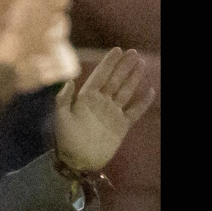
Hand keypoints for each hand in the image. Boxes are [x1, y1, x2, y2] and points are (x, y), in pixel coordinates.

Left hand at [54, 48, 155, 171]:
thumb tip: (70, 81)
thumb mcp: (61, 118)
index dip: (108, 63)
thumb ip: (64, 99)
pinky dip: (143, 102)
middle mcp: (100, 102)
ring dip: (133, 78)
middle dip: (123, 66)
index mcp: (86, 98)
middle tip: (133, 52)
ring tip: (140, 64)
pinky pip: (135, 111)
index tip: (117, 50)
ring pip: (125, 91)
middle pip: (115, 80)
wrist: (78, 160)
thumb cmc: (66, 139)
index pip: (100, 76)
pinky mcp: (121, 125)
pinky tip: (150, 91)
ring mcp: (112, 113)